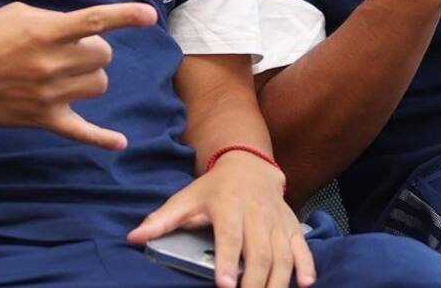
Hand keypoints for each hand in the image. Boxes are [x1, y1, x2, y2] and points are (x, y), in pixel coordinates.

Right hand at [0, 0, 156, 148]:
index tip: (150, 15)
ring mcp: (48, 95)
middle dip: (94, 49)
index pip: (94, 22)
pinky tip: (120, 143)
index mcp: (45, 32)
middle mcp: (50, 64)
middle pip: (102, 56)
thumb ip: (54, 20)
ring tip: (67, 72)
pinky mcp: (42, 119)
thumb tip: (84, 29)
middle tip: (71, 48)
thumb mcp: (18, 14)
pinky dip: (102, 138)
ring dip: (90, 76)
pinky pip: (80, 132)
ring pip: (98, 84)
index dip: (125, 17)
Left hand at [127, 151, 315, 287]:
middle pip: (258, 251)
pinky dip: (306, 265)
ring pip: (282, 253)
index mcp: (229, 206)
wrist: (250, 164)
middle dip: (254, 281)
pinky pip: (302, 246)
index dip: (228, 261)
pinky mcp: (291, 226)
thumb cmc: (214, 188)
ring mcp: (277, 220)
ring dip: (278, 280)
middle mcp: (256, 213)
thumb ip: (162, 220)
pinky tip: (305, 284)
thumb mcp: (186, 198)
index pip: (229, 236)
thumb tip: (134, 238)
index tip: (226, 286)